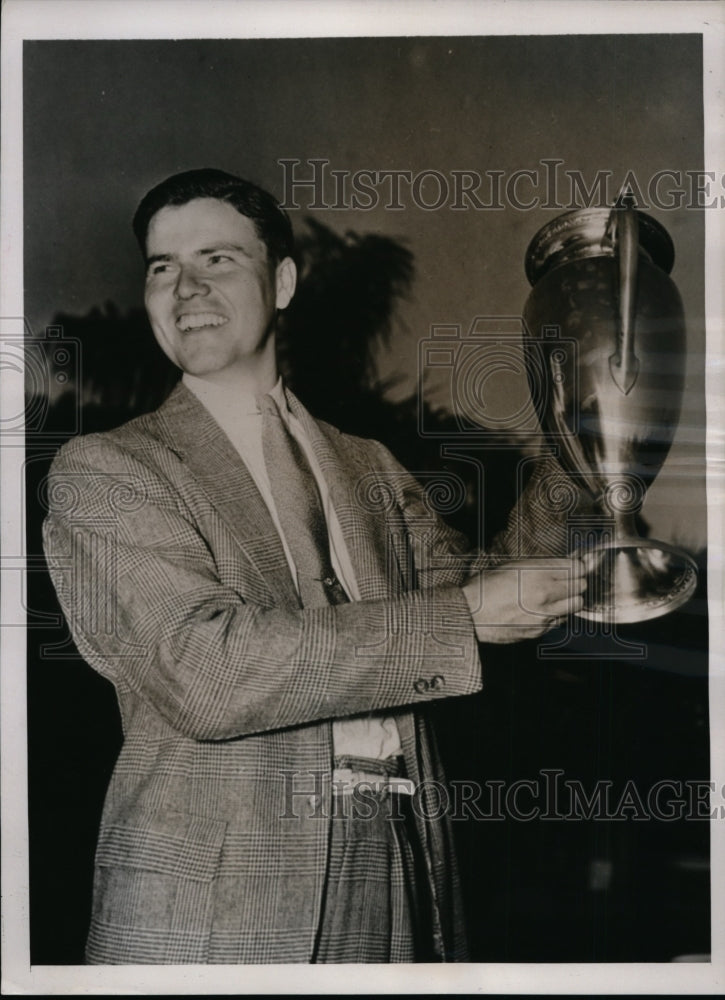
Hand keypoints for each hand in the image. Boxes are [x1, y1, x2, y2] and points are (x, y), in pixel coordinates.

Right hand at [462, 557, 586, 643]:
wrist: (469, 615)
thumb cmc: (484, 588)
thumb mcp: (510, 566)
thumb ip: (537, 567)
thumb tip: (558, 567)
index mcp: (536, 572)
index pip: (576, 567)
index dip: (578, 566)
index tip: (577, 566)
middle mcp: (544, 592)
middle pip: (581, 586)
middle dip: (577, 582)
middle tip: (569, 581)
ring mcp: (544, 614)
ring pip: (576, 605)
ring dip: (571, 599)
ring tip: (559, 597)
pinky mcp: (539, 630)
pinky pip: (560, 620)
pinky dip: (558, 615)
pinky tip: (544, 610)